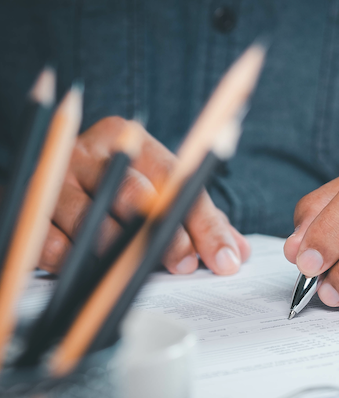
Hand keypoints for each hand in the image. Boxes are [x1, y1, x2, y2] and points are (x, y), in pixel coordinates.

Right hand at [39, 116, 250, 274]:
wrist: (52, 174)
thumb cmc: (121, 187)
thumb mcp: (161, 191)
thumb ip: (201, 219)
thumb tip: (236, 252)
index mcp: (130, 140)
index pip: (177, 179)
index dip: (202, 222)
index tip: (222, 257)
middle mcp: (90, 153)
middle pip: (133, 196)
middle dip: (164, 238)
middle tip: (184, 267)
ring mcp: (53, 177)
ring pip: (91, 222)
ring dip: (120, 255)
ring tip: (136, 276)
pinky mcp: (24, 205)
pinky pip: (50, 243)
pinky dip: (75, 264)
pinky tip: (93, 274)